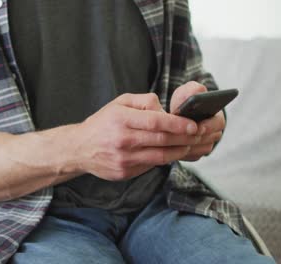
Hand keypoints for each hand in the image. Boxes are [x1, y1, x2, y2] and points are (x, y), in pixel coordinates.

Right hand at [74, 93, 201, 180]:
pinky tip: (174, 152)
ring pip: (160, 156)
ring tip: (191, 144)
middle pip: (161, 140)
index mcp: (121, 120)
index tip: (193, 125)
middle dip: (185, 138)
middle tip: (201, 134)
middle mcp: (122, 140)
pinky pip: (151, 165)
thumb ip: (144, 101)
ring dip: (179, 150)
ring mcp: (123, 159)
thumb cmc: (102, 123)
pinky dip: (165, 158)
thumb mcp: (119, 103)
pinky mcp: (125, 172)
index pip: (155, 122)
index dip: (178, 124)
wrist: (79, 149)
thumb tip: (166, 109)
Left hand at [169, 81, 224, 160]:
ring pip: (199, 149)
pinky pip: (191, 156)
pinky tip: (171, 147)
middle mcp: (214, 132)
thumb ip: (193, 89)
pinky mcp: (195, 154)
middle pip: (209, 139)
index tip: (197, 127)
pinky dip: (182, 152)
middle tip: (181, 136)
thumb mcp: (187, 92)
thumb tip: (198, 91)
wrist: (174, 114)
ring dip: (188, 145)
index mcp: (216, 116)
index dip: (208, 126)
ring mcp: (205, 145)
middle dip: (195, 137)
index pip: (218, 123)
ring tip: (174, 141)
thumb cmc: (183, 101)